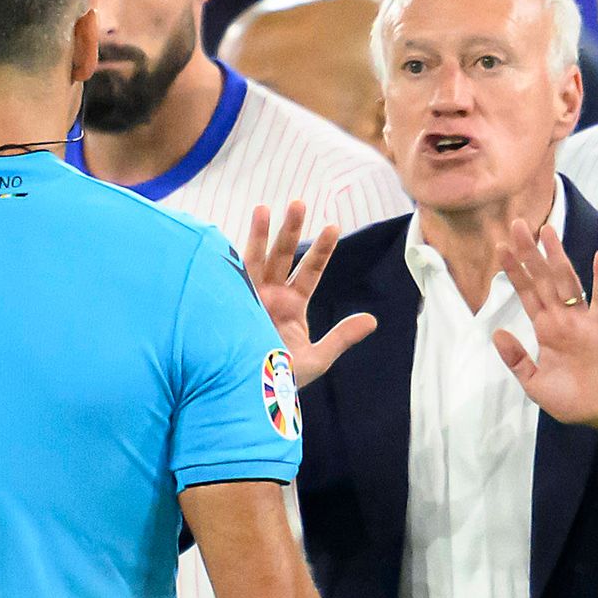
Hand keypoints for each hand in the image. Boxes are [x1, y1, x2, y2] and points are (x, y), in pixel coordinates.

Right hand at [241, 201, 379, 382]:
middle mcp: (270, 295)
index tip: (333, 226)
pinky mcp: (229, 304)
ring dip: (260, 233)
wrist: (249, 395)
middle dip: (290, 230)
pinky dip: (227, 255)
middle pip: (283, 256)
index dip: (322, 250)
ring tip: (263, 207)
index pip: (310, 271)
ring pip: (256, 259)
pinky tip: (225, 234)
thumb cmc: (281, 381)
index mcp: (292, 305)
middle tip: (298, 202)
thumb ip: (342, 337)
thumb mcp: (317, 358)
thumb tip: (372, 320)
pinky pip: (228, 275)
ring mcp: (249, 297)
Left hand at [489, 223, 597, 432]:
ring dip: (557, 256)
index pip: (526, 293)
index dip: (514, 271)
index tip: (500, 247)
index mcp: (545, 329)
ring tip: (547, 230)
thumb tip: (497, 334)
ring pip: (567, 281)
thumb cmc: (572, 400)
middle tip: (516, 224)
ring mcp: (582, 320)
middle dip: (529, 253)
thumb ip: (516, 359)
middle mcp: (561, 318)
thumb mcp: (534, 383)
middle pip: (542, 279)